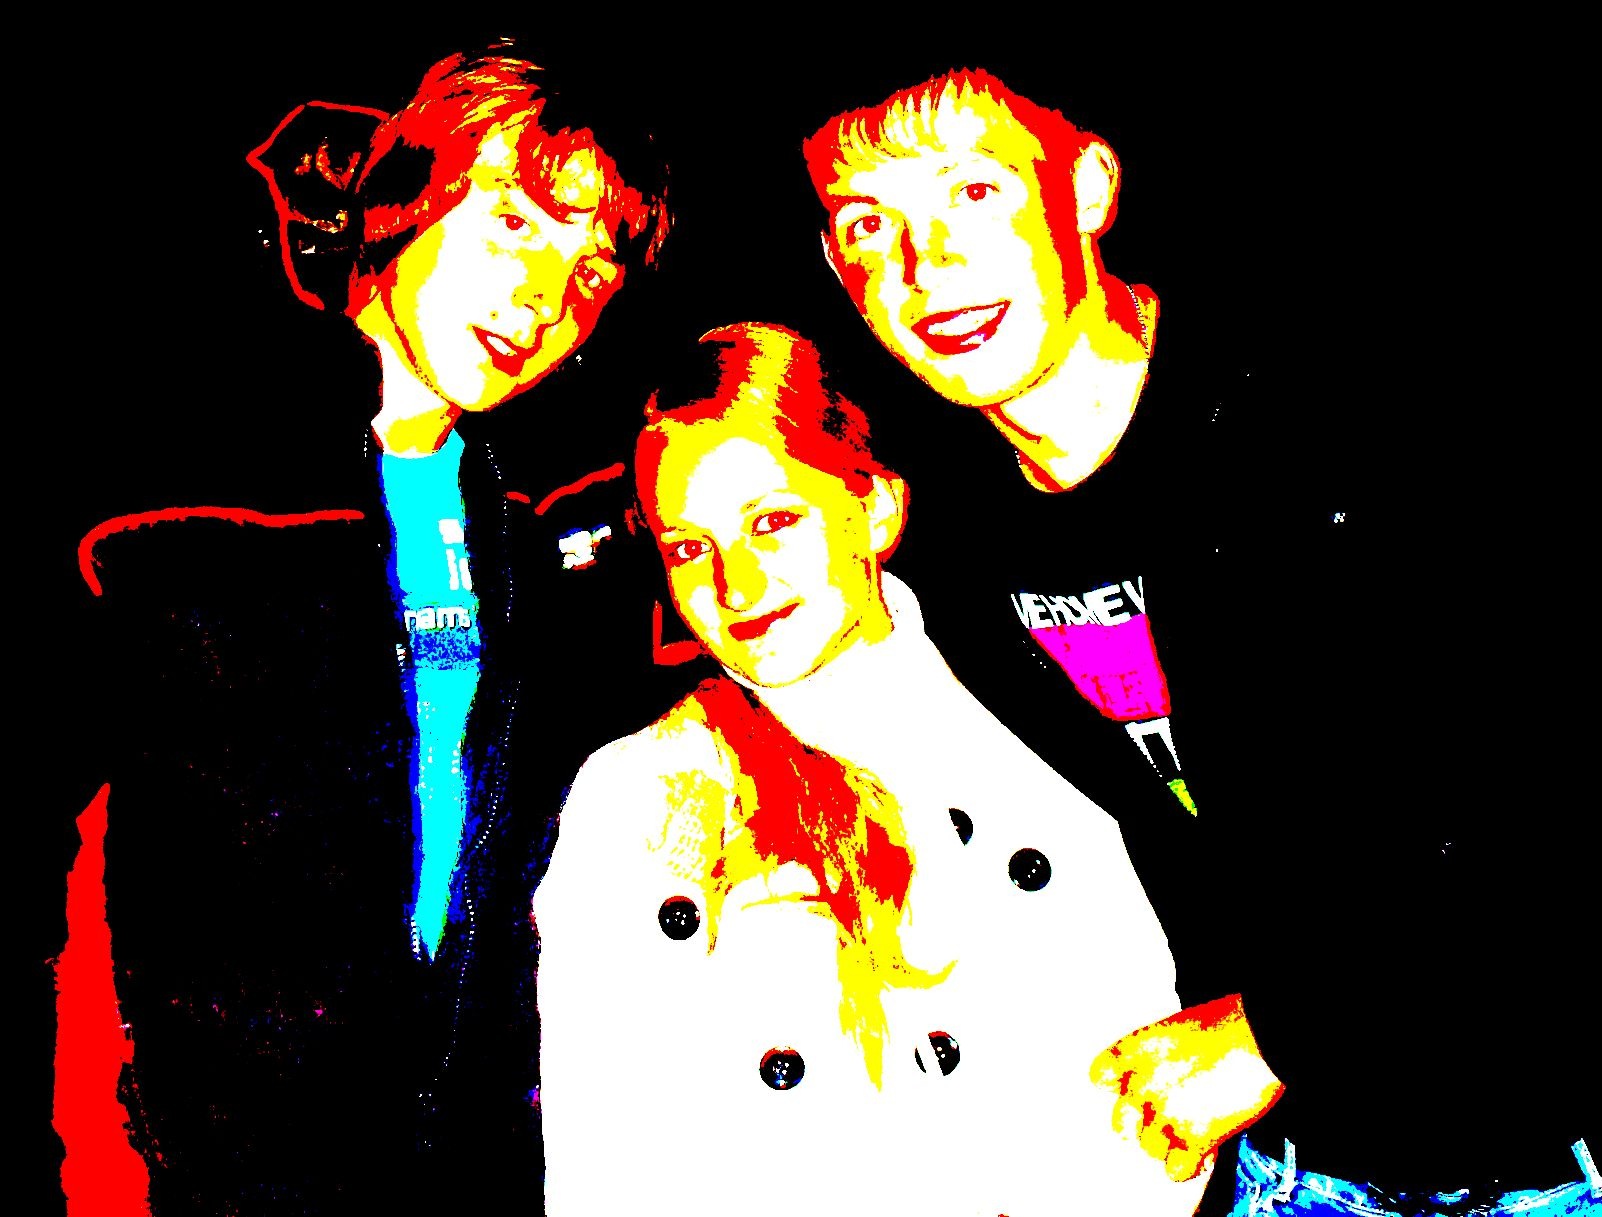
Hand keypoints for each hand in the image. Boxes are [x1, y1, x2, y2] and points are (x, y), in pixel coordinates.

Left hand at [1089, 993, 1283, 1181]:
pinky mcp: (1194, 1140)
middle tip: (1165, 1118)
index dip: (1115, 1085)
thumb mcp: (1179, 1028)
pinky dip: (1189, 1167)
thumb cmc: (1228, 1022)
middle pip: (1122, 1123)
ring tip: (1194, 1132)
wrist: (1260, 1037)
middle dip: (1141, 1123)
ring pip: (1150, 1148)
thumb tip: (1169, 1078)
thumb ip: (1161, 1057)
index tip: (1131, 1087)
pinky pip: (1176, 1171)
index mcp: (1135, 1051)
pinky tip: (1206, 1152)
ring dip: (1170, 1144)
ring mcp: (1165, 1115)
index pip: (1100, 1076)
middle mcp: (1141, 1085)